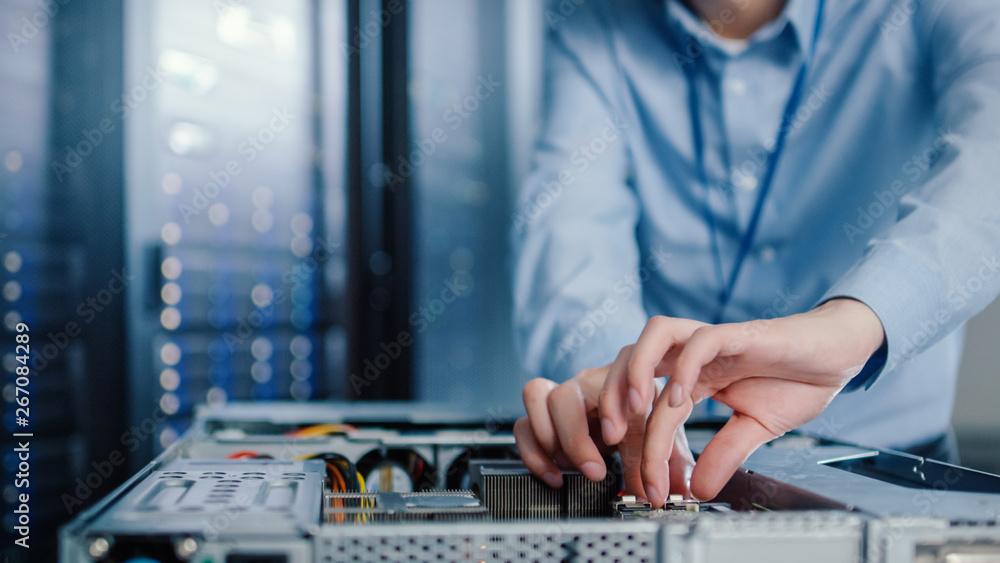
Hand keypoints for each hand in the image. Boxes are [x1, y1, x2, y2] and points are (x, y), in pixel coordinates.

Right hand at [514, 363, 694, 497]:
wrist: (630, 415)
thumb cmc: (643, 418)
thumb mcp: (660, 438)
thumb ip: (662, 463)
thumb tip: (665, 493)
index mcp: (621, 376)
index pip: (608, 376)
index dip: (608, 405)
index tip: (614, 438)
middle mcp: (587, 381)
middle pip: (565, 395)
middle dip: (575, 440)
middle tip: (595, 470)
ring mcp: (561, 394)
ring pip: (535, 396)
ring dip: (549, 439)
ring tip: (569, 468)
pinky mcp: (542, 414)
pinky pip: (522, 425)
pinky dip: (534, 454)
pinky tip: (555, 475)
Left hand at [601, 298, 884, 504]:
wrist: (836, 357)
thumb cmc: (796, 382)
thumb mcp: (755, 429)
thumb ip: (723, 453)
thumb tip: (700, 489)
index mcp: (692, 377)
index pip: (652, 409)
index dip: (644, 447)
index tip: (649, 485)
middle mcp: (694, 355)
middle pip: (631, 358)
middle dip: (613, 397)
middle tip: (614, 439)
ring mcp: (713, 341)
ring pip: (655, 333)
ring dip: (637, 369)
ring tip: (636, 408)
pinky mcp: (738, 333)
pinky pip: (700, 340)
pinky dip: (684, 366)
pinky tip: (681, 396)